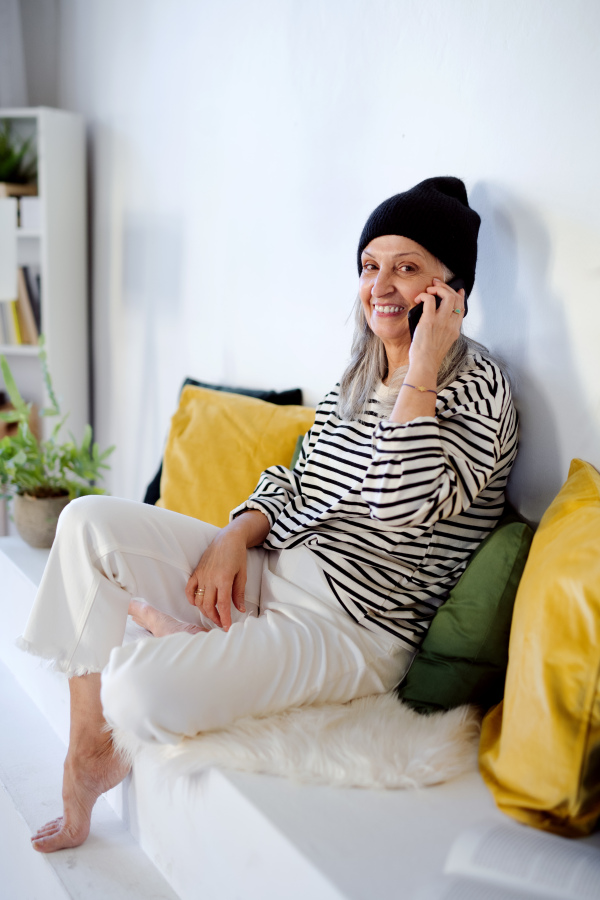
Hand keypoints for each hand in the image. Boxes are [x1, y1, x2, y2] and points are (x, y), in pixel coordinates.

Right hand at [185, 510, 269, 630]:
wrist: (228, 538)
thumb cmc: (237, 555)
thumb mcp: (242, 574)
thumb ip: (239, 593)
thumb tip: (240, 609)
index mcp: (224, 579)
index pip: (222, 604)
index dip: (225, 618)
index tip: (227, 628)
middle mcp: (211, 578)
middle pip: (209, 606)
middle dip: (215, 618)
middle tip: (222, 623)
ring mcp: (201, 575)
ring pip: (199, 600)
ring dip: (205, 611)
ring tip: (214, 616)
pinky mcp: (196, 572)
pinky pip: (189, 589)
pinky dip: (191, 599)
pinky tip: (197, 604)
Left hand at [409, 278, 465, 373]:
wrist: (425, 365)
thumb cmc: (428, 357)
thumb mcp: (442, 343)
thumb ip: (443, 330)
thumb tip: (433, 317)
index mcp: (455, 330)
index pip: (462, 308)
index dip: (460, 296)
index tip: (457, 290)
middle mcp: (451, 324)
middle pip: (455, 298)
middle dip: (446, 287)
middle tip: (436, 284)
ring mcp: (441, 321)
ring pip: (446, 295)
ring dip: (437, 288)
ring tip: (429, 290)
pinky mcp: (429, 321)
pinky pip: (429, 299)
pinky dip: (424, 295)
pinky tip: (418, 298)